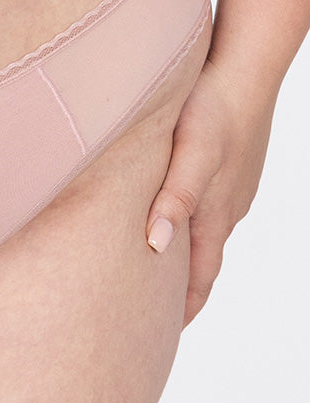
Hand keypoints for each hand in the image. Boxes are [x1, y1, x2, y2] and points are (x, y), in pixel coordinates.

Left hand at [145, 54, 274, 324]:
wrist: (245, 68)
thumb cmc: (213, 109)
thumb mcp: (188, 154)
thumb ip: (172, 199)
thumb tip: (156, 247)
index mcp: (213, 211)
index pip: (199, 274)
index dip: (183, 305)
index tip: (165, 333)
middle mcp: (225, 206)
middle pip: (202, 259)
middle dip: (183, 289)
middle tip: (160, 316)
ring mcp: (230, 187)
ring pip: (205, 232)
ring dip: (187, 256)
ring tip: (164, 272)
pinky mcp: (228, 166)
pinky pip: (209, 206)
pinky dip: (192, 224)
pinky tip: (180, 215)